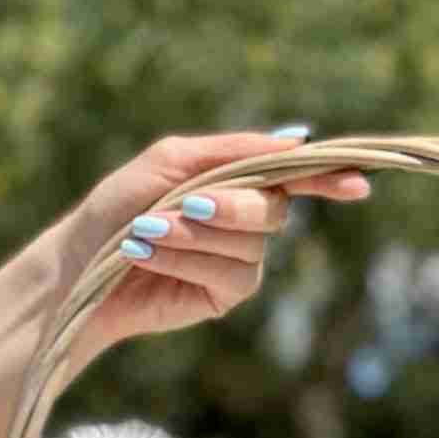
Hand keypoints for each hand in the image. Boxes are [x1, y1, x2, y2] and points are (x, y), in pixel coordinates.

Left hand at [62, 131, 369, 360]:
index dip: (327, 177)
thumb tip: (294, 141)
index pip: (292, 174)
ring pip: (250, 246)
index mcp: (236, 179)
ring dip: (194, 236)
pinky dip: (188, 260)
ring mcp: (239, 260)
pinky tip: (149, 255)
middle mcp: (246, 220)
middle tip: (187, 206)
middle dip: (232, 207)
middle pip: (274, 209)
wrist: (81, 266)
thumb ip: (228, 150)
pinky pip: (231, 275)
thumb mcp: (168, 162)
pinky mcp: (223, 296)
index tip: (357, 183)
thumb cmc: (116, 208)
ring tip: (144, 235)